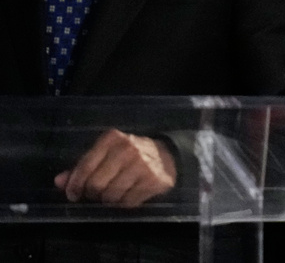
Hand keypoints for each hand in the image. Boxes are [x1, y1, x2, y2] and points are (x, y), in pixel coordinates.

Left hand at [55, 128, 176, 207]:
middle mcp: (128, 149)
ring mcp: (142, 165)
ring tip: (114, 193)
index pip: (85, 166)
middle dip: (93, 194)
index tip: (73, 194)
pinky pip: (128, 202)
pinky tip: (129, 194)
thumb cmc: (129, 155)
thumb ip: (83, 166)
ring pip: (111, 195)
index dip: (75, 184)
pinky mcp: (154, 180)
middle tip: (97, 194)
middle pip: (96, 184)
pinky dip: (124, 203)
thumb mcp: (107, 153)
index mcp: (112, 139)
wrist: (167, 155)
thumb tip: (59, 181)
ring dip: (109, 200)